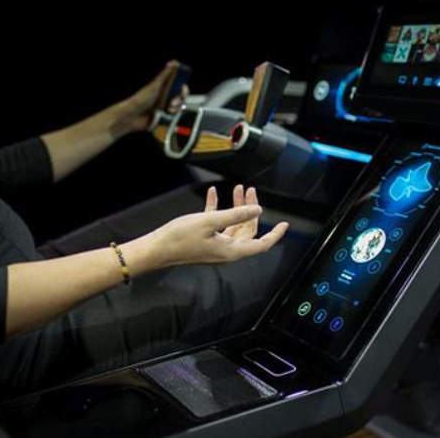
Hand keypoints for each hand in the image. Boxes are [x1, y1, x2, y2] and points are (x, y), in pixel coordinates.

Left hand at [104, 60, 189, 136]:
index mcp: (164, 87)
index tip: (181, 90)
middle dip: (179, 100)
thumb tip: (173, 63)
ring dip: (175, 109)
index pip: (179, 86)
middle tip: (172, 102)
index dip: (183, 88)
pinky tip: (165, 115)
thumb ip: (165, 75)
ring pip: (179, 107)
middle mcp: (166, 96)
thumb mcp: (154, 86)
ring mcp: (166, 106)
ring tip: (167, 110)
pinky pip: (175, 116)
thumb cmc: (141, 99)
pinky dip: (172, 116)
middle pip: (181, 97)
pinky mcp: (165, 117)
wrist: (133, 116)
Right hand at [131, 185, 288, 270]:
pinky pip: (217, 225)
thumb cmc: (180, 238)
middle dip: (251, 210)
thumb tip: (257, 210)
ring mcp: (215, 246)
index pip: (261, 244)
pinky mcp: (204, 241)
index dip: (275, 234)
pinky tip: (214, 194)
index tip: (284, 224)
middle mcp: (226, 251)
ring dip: (236, 207)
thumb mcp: (210, 221)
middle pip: (247, 230)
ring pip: (233, 225)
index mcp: (231, 251)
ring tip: (237, 189)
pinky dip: (218, 209)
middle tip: (251, 191)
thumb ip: (236, 214)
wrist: (156, 249)